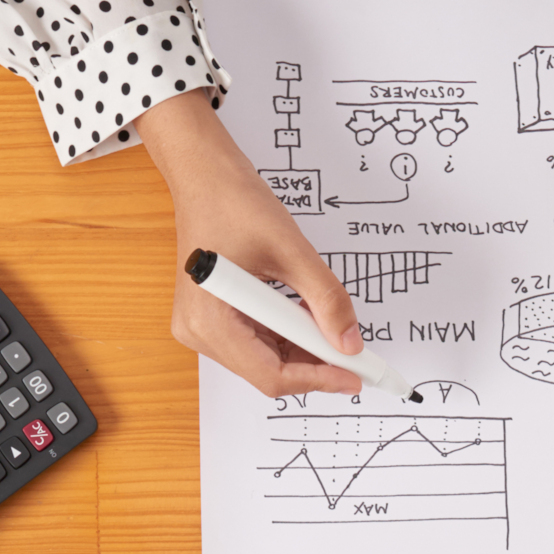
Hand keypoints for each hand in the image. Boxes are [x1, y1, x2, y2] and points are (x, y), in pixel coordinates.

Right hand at [137, 89, 368, 397]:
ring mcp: (202, 326)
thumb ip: (325, 299)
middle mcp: (198, 331)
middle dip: (314, 365)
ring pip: (264, 359)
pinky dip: (287, 335)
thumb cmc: (233, 202)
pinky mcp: (212, 318)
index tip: (355, 376)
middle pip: (267, 371)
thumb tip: (349, 341)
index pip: (271, 373)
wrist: (205, 175)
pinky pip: (256, 341)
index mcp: (209, 319)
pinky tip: (307, 317)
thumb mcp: (292, 251)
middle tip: (356, 356)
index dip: (318, 378)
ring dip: (303, 349)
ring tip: (332, 328)